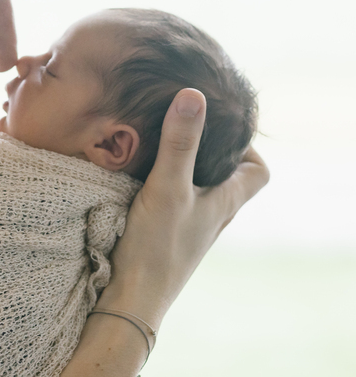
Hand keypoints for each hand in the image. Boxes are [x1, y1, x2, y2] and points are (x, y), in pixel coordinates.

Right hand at [96, 88, 269, 325]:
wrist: (131, 297)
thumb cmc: (157, 246)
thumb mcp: (168, 186)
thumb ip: (180, 142)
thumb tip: (194, 94)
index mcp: (226, 202)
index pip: (259, 171)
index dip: (249, 147)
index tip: (222, 127)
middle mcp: (213, 214)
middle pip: (227, 176)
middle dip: (211, 148)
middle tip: (185, 125)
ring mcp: (189, 226)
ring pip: (199, 188)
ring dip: (185, 165)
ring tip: (160, 142)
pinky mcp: (166, 232)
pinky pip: (176, 199)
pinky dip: (165, 182)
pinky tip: (139, 174)